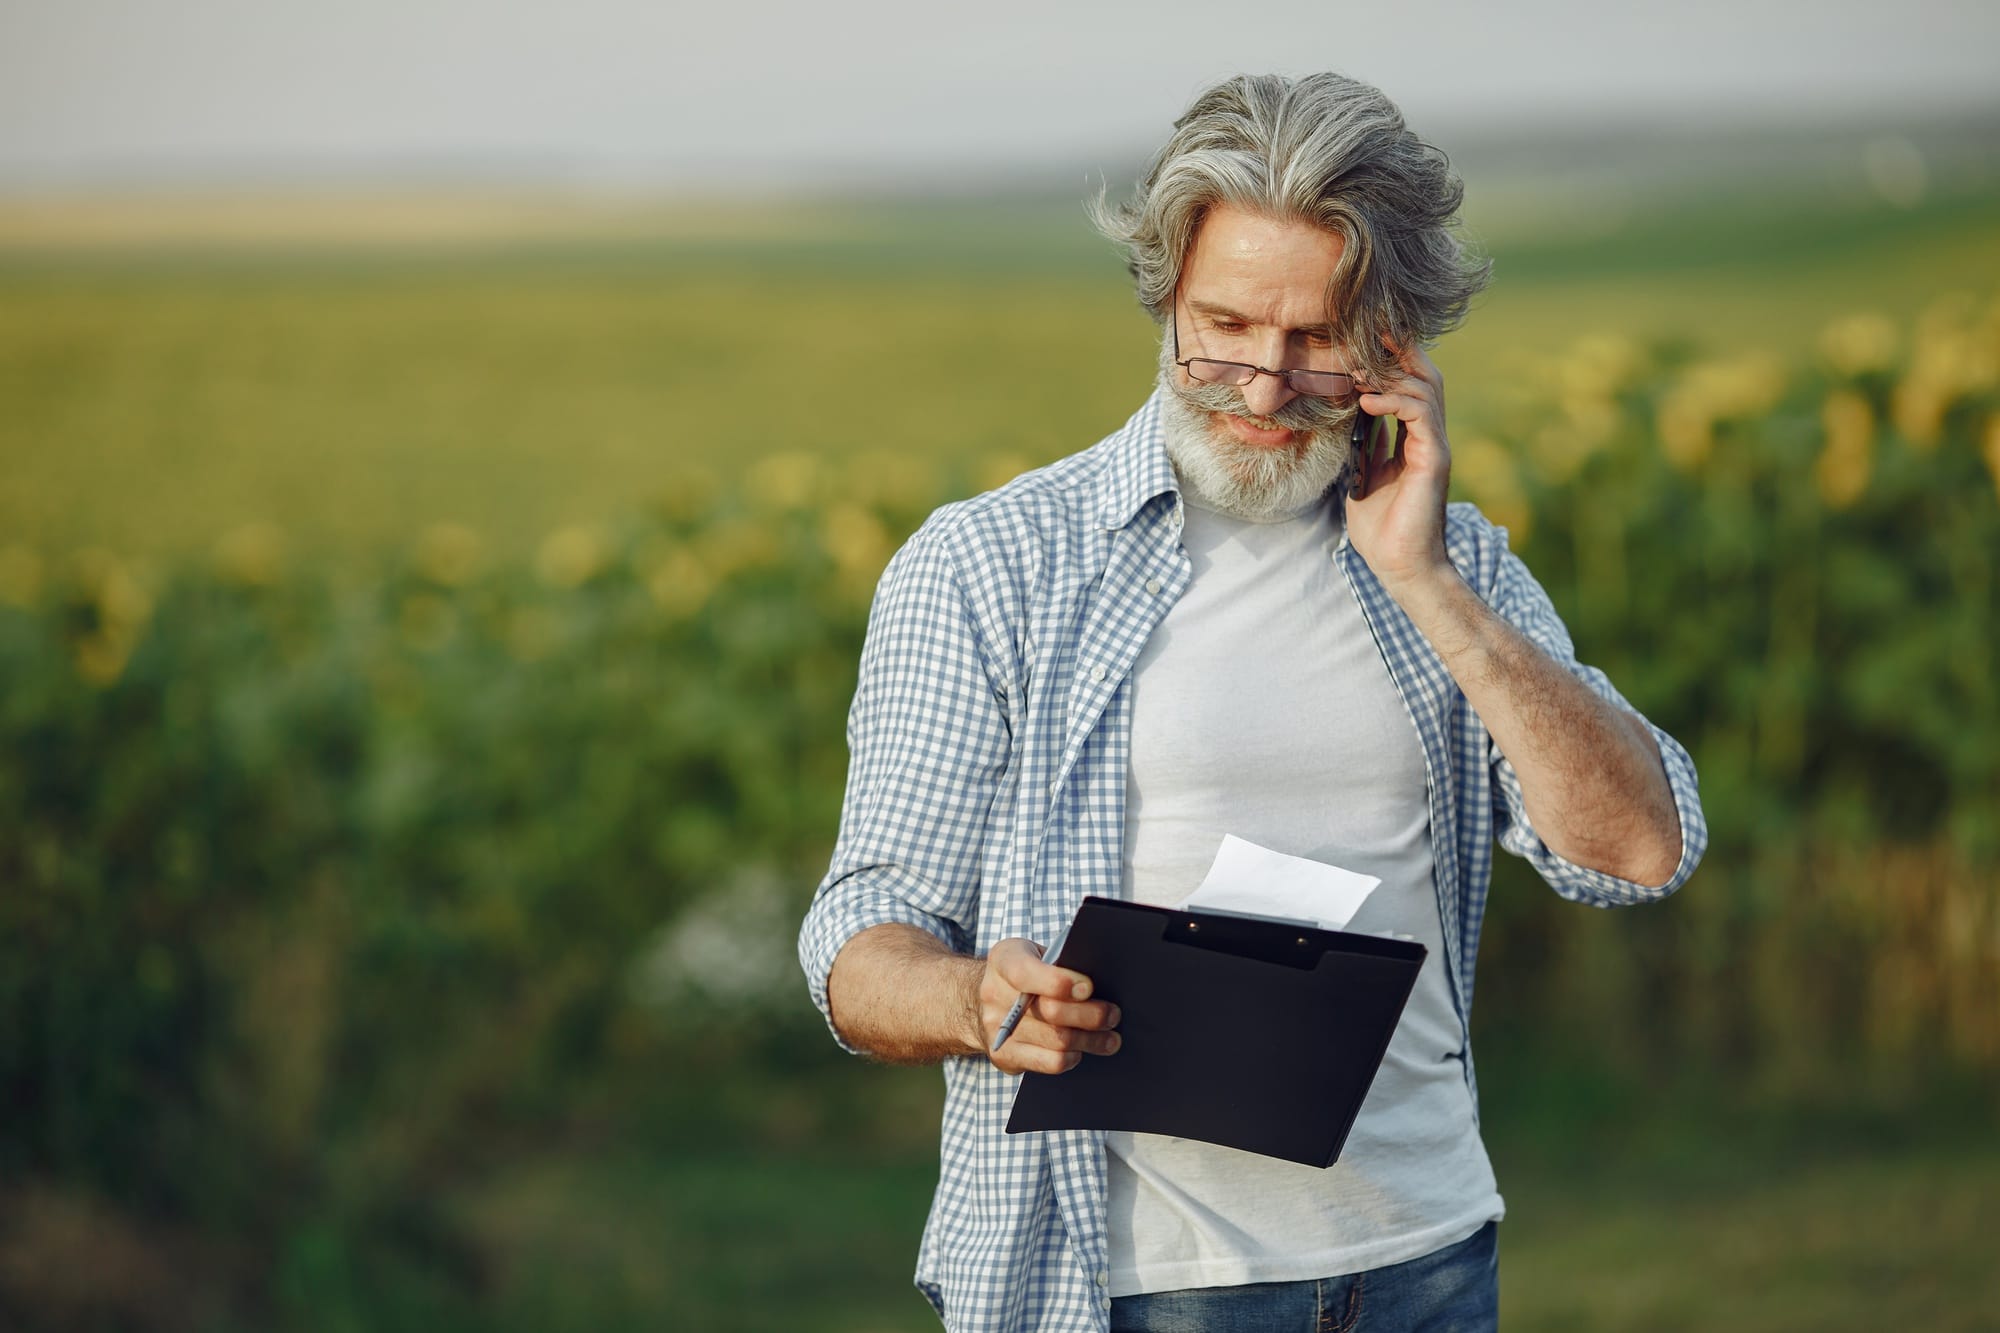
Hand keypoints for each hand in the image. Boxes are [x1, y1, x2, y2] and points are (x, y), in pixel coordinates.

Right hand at [977, 938, 1121, 1075]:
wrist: (984, 1000)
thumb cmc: (1025, 974)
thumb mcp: (1036, 954)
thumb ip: (1060, 964)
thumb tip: (1097, 984)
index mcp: (1004, 959)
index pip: (1026, 973)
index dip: (1059, 982)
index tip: (1088, 988)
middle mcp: (994, 994)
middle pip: (1049, 1011)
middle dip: (1089, 1015)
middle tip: (1113, 1015)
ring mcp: (997, 1028)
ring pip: (1056, 1040)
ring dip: (1091, 1040)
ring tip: (1110, 1037)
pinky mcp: (1005, 1055)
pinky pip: (1050, 1062)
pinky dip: (1073, 1057)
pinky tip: (1081, 1049)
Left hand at [1344, 342, 1454, 593]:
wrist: (1400, 566)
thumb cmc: (1382, 528)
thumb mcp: (1364, 476)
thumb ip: (1366, 446)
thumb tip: (1356, 419)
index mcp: (1414, 439)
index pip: (1410, 386)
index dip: (1391, 362)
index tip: (1360, 344)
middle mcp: (1428, 437)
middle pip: (1424, 376)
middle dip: (1398, 352)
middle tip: (1365, 336)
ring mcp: (1434, 446)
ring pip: (1426, 388)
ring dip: (1390, 373)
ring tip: (1356, 371)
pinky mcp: (1434, 459)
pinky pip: (1421, 415)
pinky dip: (1395, 400)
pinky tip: (1367, 400)